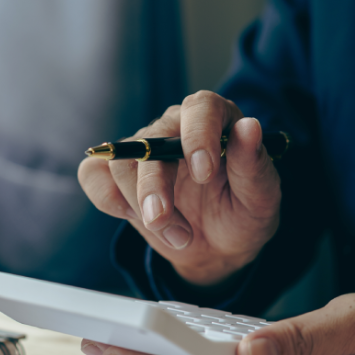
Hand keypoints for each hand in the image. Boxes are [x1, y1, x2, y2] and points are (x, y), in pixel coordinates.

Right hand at [77, 92, 280, 286]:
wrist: (218, 247)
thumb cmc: (242, 214)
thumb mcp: (261, 198)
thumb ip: (254, 164)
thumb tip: (249, 126)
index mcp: (215, 121)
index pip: (200, 107)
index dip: (198, 135)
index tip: (204, 173)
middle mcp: (175, 128)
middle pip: (150, 141)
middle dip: (155, 186)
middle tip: (169, 225)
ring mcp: (142, 150)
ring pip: (121, 164)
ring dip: (142, 206)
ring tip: (177, 236)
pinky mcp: (117, 174)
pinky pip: (93, 174)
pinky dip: (106, 197)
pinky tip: (132, 216)